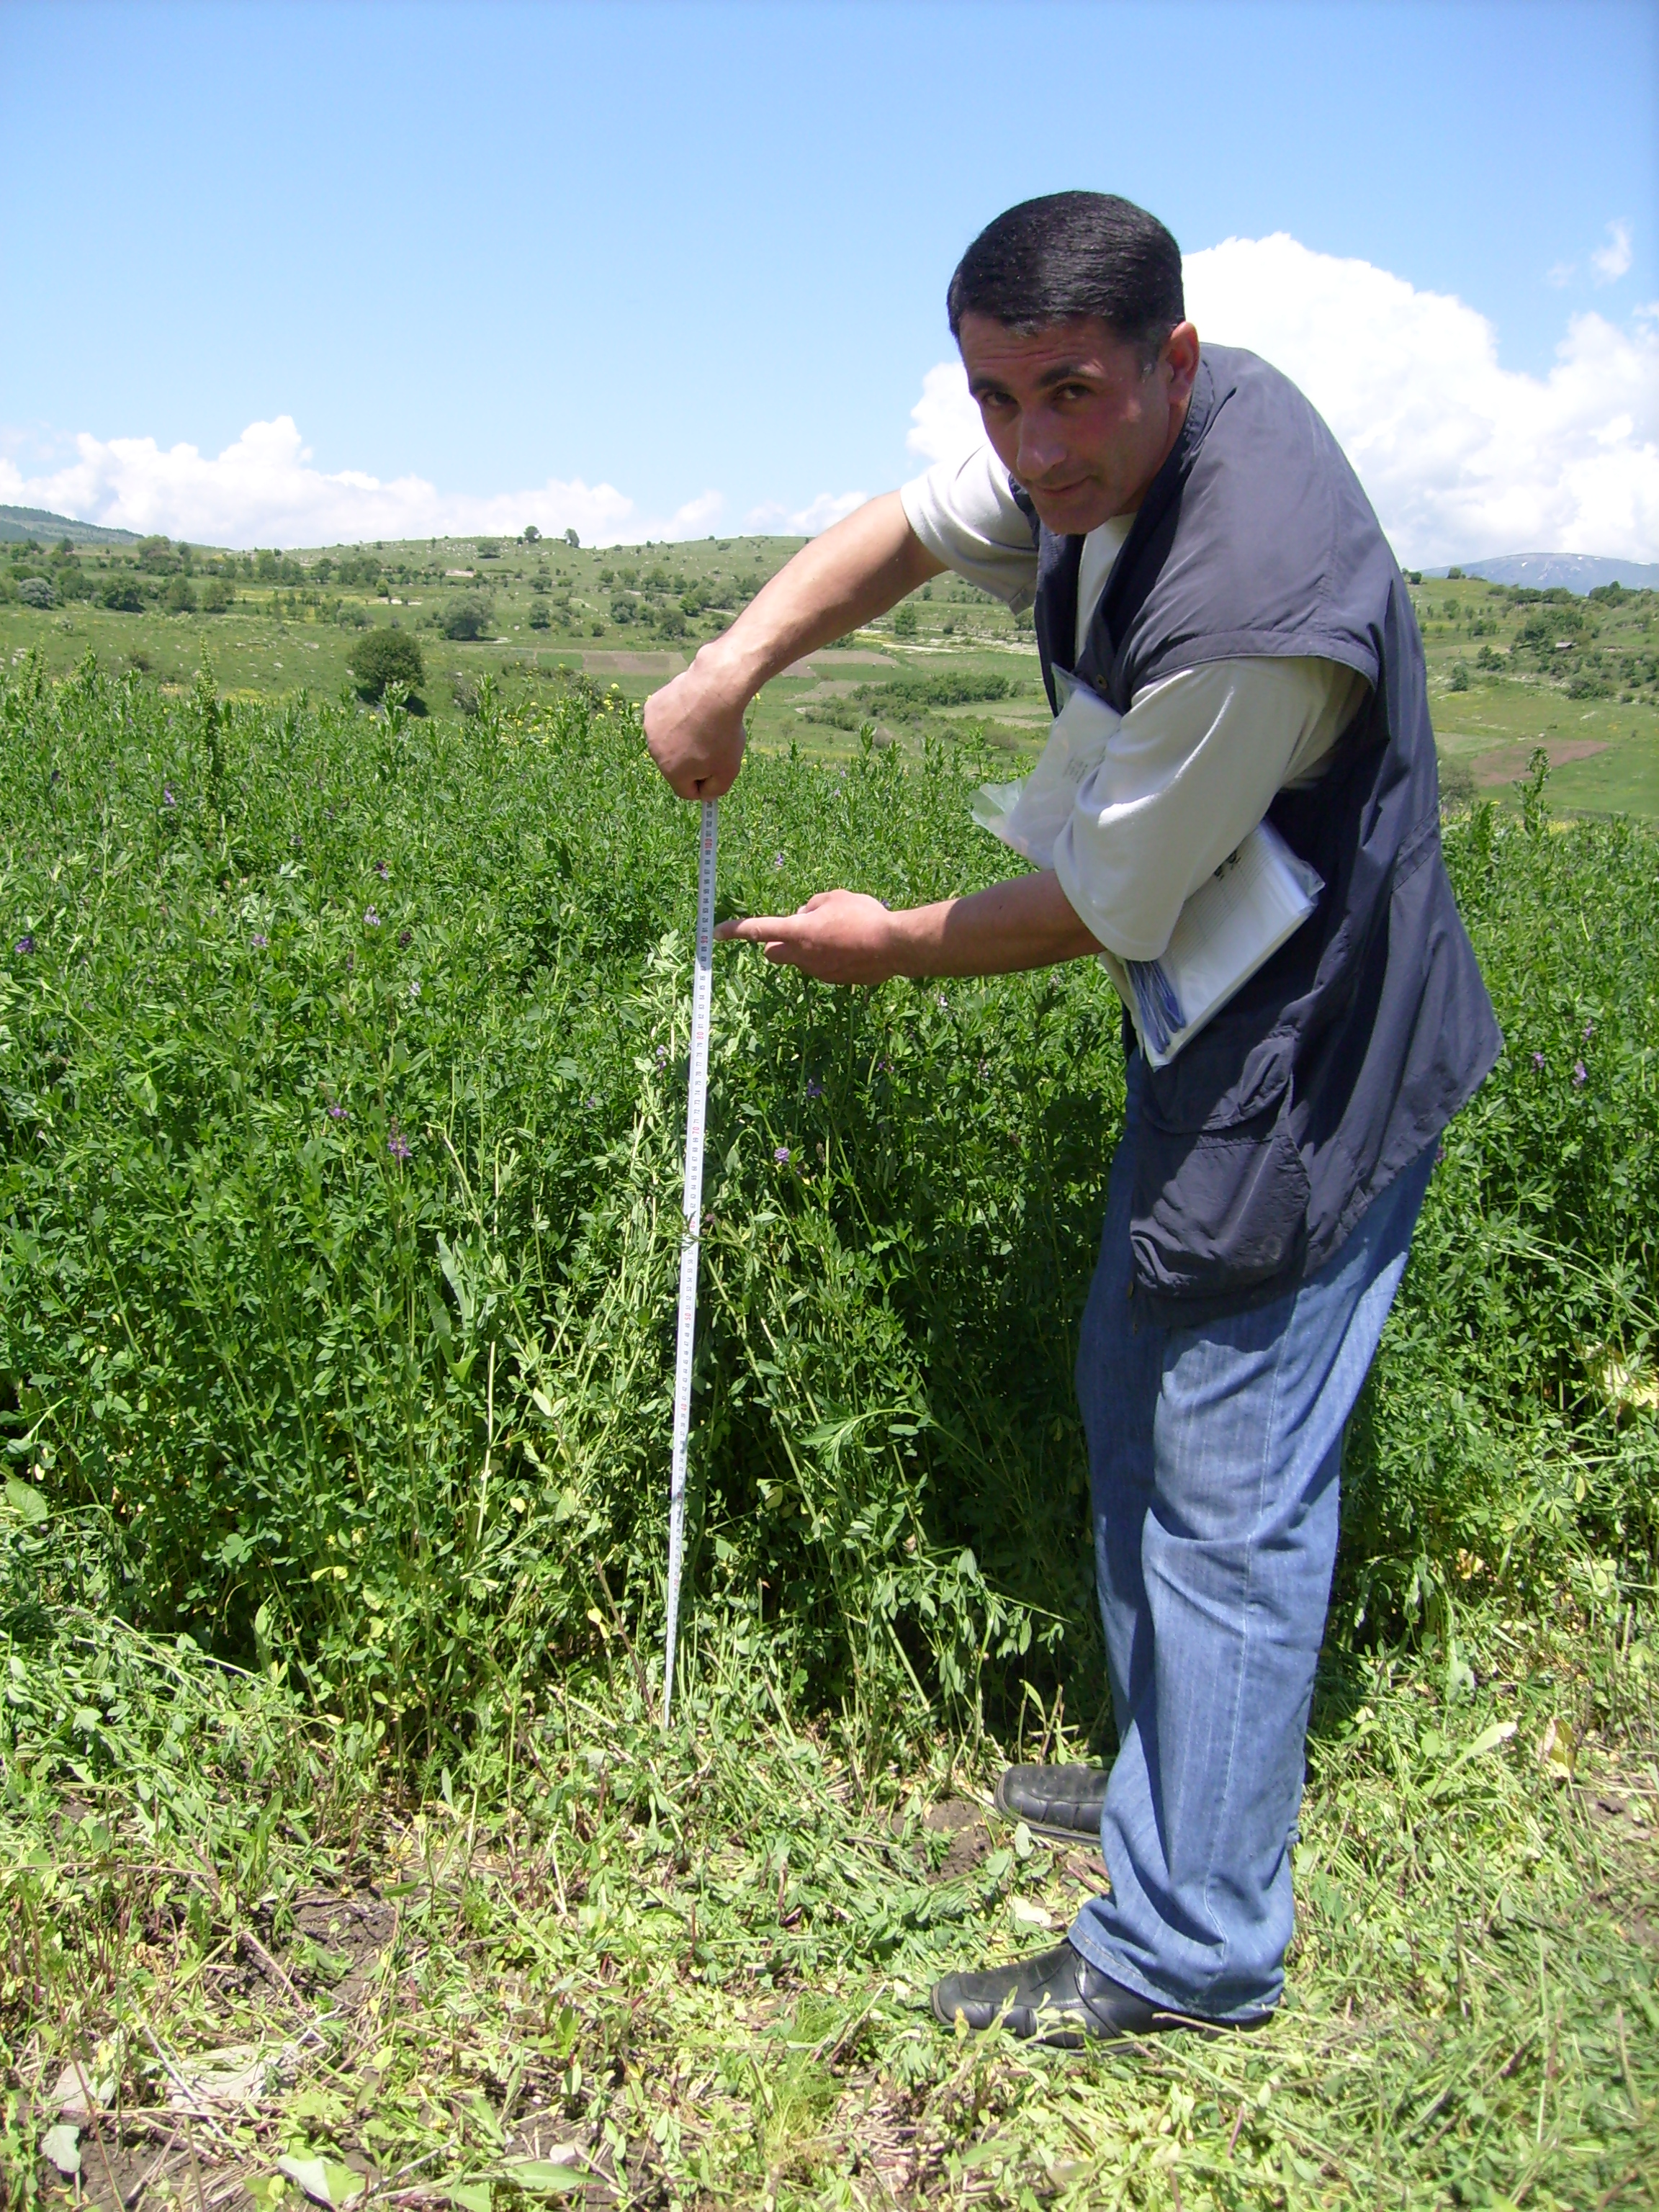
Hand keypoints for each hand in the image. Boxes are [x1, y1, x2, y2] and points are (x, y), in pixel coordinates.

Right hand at [644, 650, 747, 798]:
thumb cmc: (723, 732)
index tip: (715, 772)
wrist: (714, 690)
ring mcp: (650, 728)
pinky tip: (692, 707)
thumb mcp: (729, 770)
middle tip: (714, 742)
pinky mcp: (652, 707)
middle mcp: (655, 752)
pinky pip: (666, 719)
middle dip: (693, 759)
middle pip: (676, 765)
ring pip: (670, 740)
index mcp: (671, 772)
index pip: (685, 791)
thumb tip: (705, 794)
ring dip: (684, 737)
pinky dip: (678, 716)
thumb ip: (716, 790)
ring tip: (703, 722)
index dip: (703, 784)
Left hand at [715, 889, 900, 983]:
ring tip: (838, 933)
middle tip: (795, 930)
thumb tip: (804, 914)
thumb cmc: (864, 916)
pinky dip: (828, 957)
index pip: (758, 929)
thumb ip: (812, 904)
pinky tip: (851, 947)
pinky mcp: (834, 981)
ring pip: (800, 959)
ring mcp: (818, 972)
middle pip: (772, 952)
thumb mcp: (835, 897)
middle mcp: (802, 955)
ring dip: (807, 947)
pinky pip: (822, 966)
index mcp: (797, 931)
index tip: (716, 933)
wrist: (893, 948)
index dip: (735, 930)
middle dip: (775, 943)